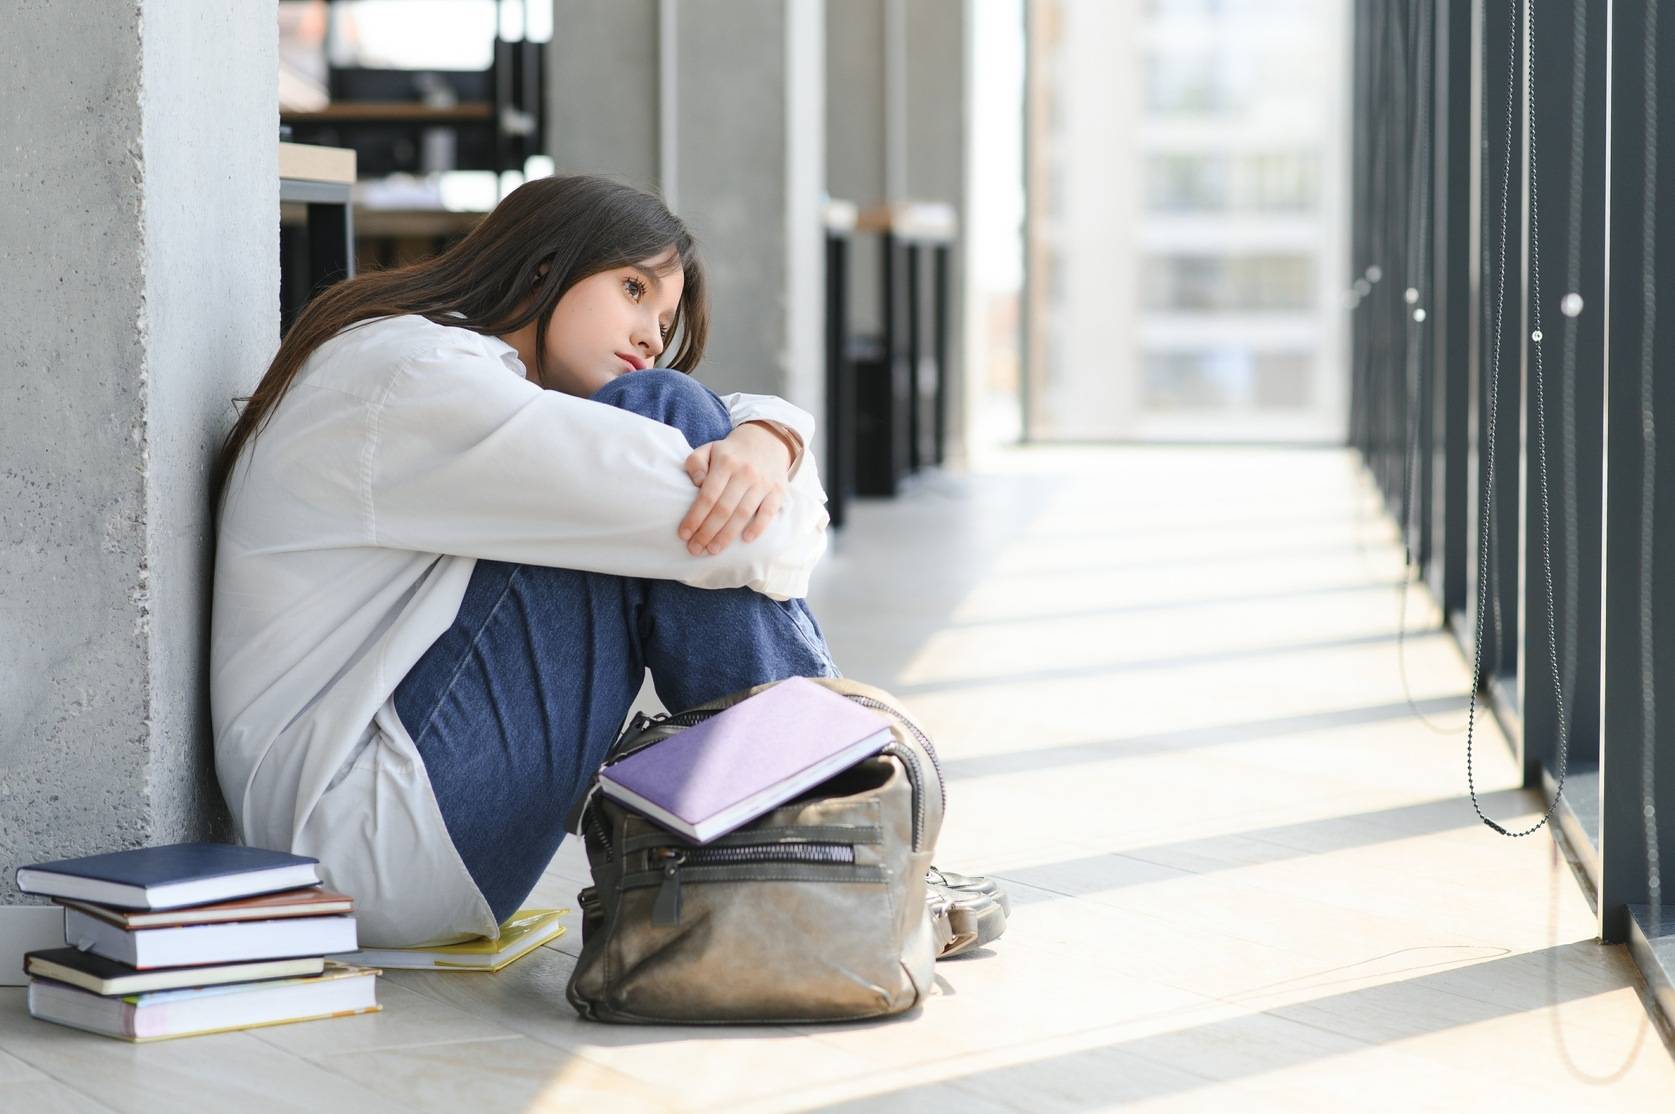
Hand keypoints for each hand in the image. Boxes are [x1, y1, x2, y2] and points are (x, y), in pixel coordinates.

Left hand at [679, 424, 791, 554]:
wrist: (766, 440)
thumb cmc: (731, 452)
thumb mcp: (708, 449)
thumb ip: (695, 463)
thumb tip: (697, 483)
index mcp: (725, 463)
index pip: (707, 496)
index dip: (695, 517)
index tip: (684, 534)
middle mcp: (745, 473)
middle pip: (723, 509)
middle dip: (707, 532)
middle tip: (695, 549)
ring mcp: (763, 483)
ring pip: (743, 514)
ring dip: (727, 536)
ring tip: (713, 550)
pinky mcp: (778, 491)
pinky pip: (768, 513)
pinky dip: (758, 528)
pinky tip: (745, 540)